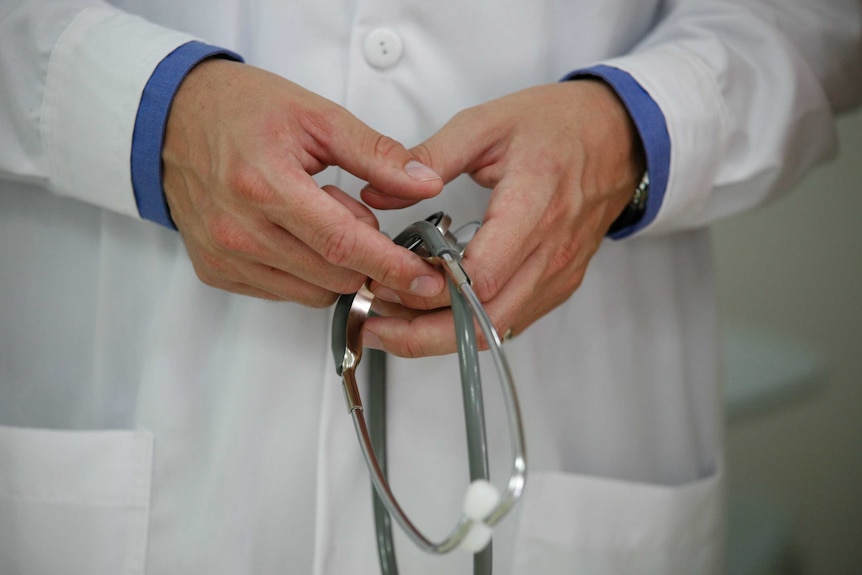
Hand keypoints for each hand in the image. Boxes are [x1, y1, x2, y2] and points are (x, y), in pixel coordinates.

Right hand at [162, 58, 445, 305]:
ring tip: (319, 216)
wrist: (173, 118)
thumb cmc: (242, 110)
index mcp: (265, 185)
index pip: (343, 244)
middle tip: (361, 217)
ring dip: (335, 266)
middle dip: (368, 259)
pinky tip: (295, 233)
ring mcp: (223, 256)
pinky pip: (282, 292)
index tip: (426, 279)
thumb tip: (425, 183)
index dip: (391, 266)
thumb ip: (376, 154)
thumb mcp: (317, 116)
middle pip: (333, 276)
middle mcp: (239, 230)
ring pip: (312, 293)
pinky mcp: (215, 271)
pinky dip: (305, 273)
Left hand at [361, 80, 644, 354]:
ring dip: (440, 337)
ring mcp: (558, 274)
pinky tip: (432, 315)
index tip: (385, 279)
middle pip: (483, 320)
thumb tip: (376, 191)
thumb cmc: (557, 126)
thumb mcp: (486, 124)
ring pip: (495, 332)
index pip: (480, 276)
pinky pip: (510, 323)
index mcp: (533, 206)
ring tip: (391, 324)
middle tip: (372, 325)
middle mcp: (551, 252)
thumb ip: (429, 157)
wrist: (620, 137)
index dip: (429, 289)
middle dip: (422, 334)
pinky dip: (468, 327)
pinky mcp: (558, 285)